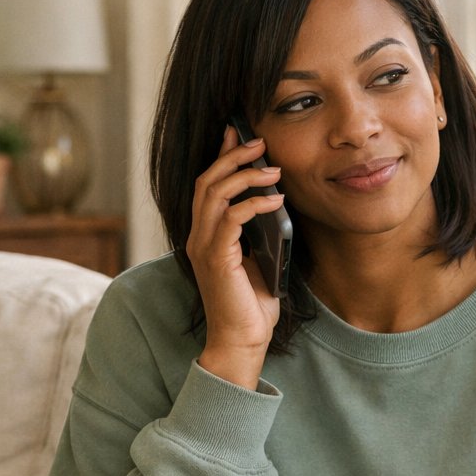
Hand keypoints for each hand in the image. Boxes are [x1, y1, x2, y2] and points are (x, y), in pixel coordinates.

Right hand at [186, 125, 287, 387]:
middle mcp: (198, 237)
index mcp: (205, 236)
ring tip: (272, 168)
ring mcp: (204, 247)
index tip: (237, 133)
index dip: (220, 157)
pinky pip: (231, 218)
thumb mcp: (258, 260)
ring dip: (245, 176)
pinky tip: (277, 200)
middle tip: (258, 142)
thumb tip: (276, 202)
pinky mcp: (216, 259)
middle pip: (206, 182)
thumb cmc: (251, 306)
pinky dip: (254, 204)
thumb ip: (258, 233)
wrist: (241, 341)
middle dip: (232, 157)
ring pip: (214, 194)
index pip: (207, 186)